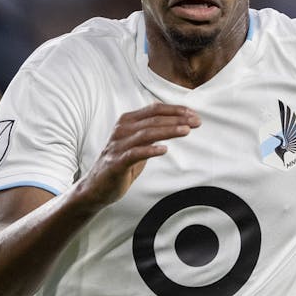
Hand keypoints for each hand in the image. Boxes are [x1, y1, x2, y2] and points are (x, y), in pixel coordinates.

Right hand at [76, 103, 199, 206]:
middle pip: (153, 119)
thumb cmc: (122, 162)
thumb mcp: (139, 142)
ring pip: (146, 133)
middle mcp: (122, 130)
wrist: (98, 186)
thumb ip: (153, 131)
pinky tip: (164, 150)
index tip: (194, 114)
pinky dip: (150, 150)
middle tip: (196, 122)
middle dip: (177, 119)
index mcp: (127, 121)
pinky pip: (135, 153)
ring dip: (168, 131)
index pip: (154, 109)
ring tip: (186, 131)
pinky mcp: (117, 162)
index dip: (175, 110)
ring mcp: (118, 145)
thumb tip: (177, 121)